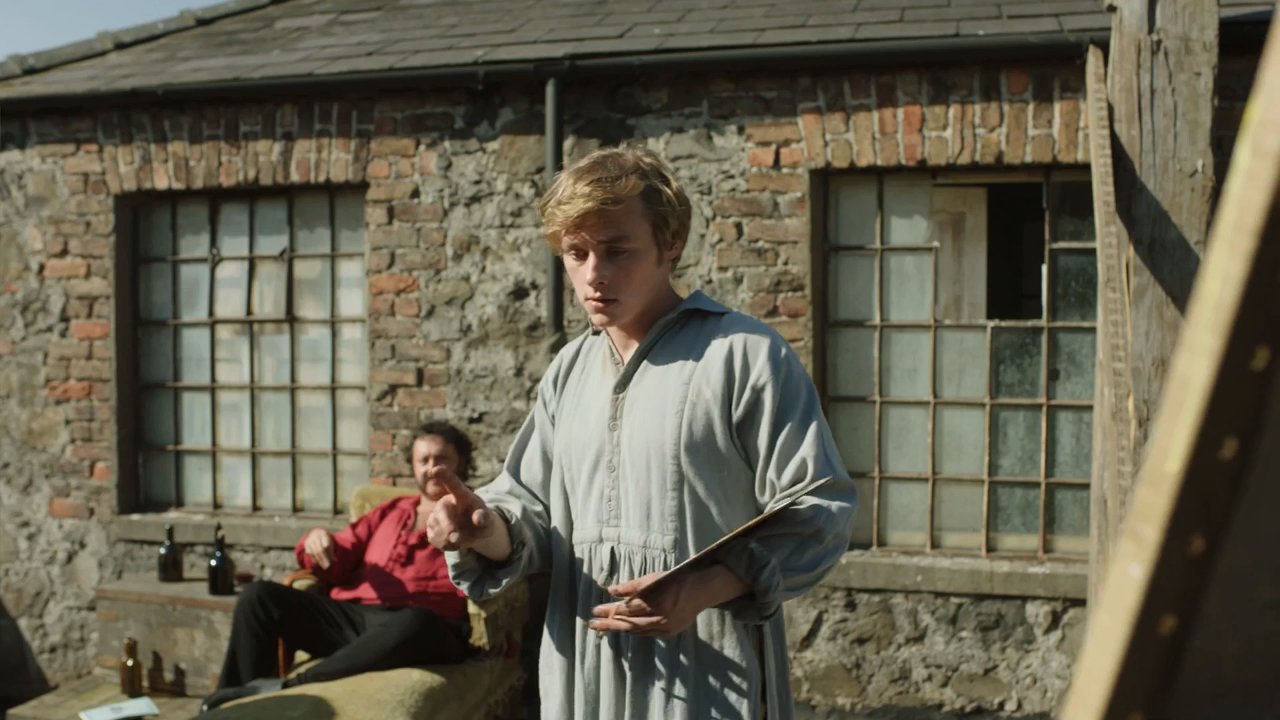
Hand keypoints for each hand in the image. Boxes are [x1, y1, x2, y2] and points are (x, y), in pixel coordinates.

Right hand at [302, 528, 333, 569]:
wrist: (316, 532)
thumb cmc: (325, 539)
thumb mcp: (330, 543)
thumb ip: (331, 551)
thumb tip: (334, 561)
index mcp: (323, 534)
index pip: (326, 544)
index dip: (329, 552)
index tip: (332, 560)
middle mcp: (315, 536)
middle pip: (319, 549)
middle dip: (323, 559)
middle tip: (327, 566)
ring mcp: (309, 540)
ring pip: (314, 552)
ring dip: (319, 560)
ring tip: (324, 566)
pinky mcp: (305, 544)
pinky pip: (309, 553)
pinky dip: (314, 558)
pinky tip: (318, 563)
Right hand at [424, 466, 509, 559]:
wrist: (472, 530)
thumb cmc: (481, 520)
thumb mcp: (488, 519)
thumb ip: (486, 518)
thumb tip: (478, 519)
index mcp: (461, 494)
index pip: (452, 482)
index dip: (444, 475)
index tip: (435, 470)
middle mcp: (445, 502)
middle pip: (442, 513)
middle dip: (448, 527)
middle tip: (457, 539)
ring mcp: (435, 515)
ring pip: (439, 529)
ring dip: (452, 539)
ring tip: (463, 537)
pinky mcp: (430, 528)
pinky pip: (436, 540)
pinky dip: (447, 545)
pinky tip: (454, 542)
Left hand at [589, 564, 747, 637]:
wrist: (700, 591)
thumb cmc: (675, 580)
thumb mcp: (652, 578)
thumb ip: (631, 586)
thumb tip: (610, 590)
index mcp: (654, 602)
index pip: (626, 610)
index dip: (609, 610)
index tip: (595, 610)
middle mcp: (659, 618)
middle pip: (628, 624)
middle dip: (609, 624)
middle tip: (592, 624)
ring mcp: (664, 628)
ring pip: (636, 631)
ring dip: (619, 629)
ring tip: (604, 627)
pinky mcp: (669, 634)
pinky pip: (646, 634)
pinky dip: (634, 631)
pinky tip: (623, 629)